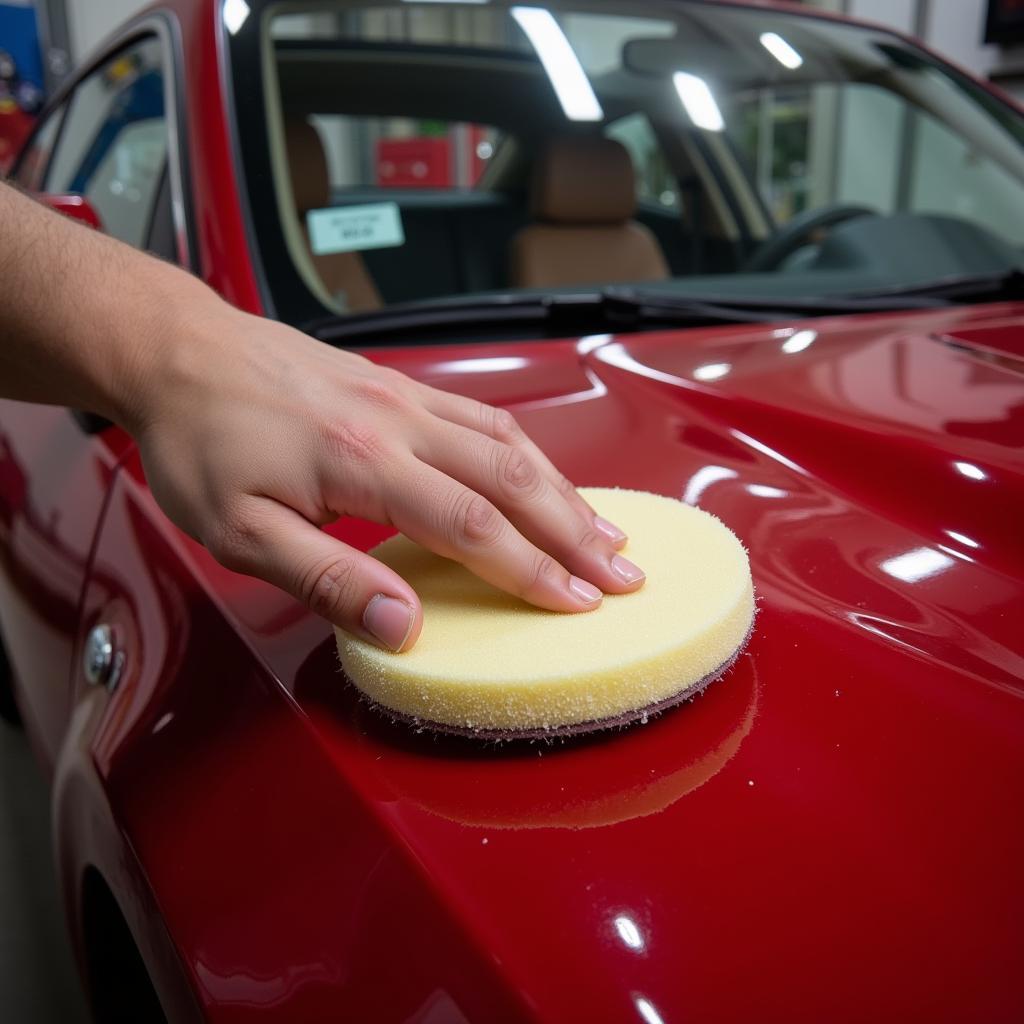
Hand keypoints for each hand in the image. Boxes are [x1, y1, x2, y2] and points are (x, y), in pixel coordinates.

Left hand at [132, 306, 644, 650]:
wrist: (180, 353)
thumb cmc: (201, 443)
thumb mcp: (239, 532)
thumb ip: (327, 580)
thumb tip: (403, 627)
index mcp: (362, 462)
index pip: (472, 525)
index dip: (531, 570)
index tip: (576, 603)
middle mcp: (399, 422)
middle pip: (512, 478)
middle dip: (574, 533)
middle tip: (623, 574)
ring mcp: (406, 396)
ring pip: (510, 442)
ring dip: (564, 491)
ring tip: (606, 531)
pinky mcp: (401, 385)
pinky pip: (484, 416)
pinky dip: (530, 451)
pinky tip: (546, 475)